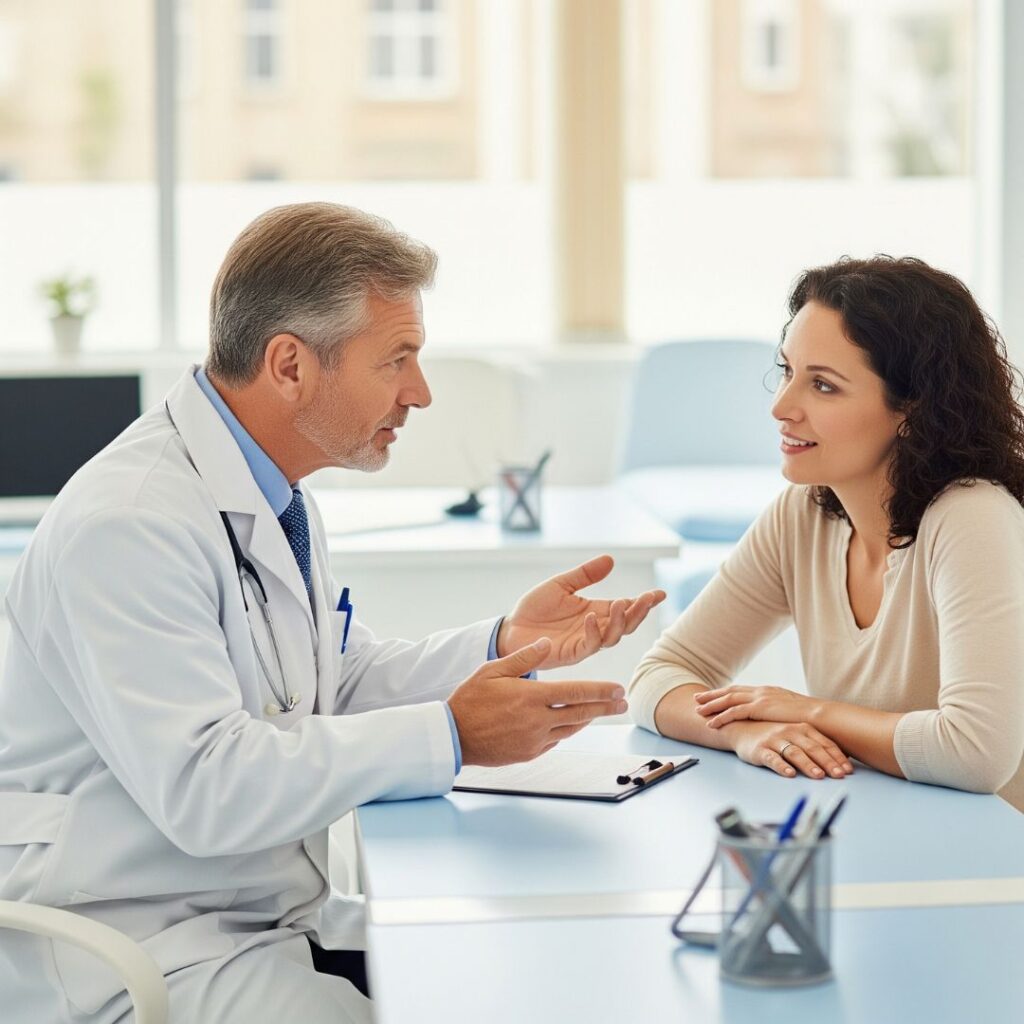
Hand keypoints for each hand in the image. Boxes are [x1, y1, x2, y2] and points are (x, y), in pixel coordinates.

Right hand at [447, 638, 627, 766]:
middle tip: (623, 703)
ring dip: (587, 719)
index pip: (576, 692)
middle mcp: (537, 720)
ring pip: (570, 728)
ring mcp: (534, 740)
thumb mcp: (493, 670)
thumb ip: (524, 657)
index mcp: (531, 696)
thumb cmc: (470, 699)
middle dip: (605, 707)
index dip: (601, 691)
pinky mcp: (529, 754)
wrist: (453, 736)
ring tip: (600, 711)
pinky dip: (567, 731)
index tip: (619, 688)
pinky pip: (555, 741)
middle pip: (581, 713)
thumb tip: (549, 643)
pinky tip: (572, 724)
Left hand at [498, 555, 665, 668]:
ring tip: (622, 604)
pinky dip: (595, 631)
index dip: (643, 602)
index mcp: (595, 611)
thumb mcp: (560, 585)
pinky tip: (592, 616)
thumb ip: (585, 575)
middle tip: (648, 599)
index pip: (625, 607)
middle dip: (639, 612)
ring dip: (621, 621)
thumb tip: (610, 559)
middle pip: (626, 624)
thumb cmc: (535, 609)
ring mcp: (585, 642)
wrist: (510, 629)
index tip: (660, 593)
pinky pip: (590, 645)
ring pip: (613, 636)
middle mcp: (595, 628)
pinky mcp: (572, 653)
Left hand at [695, 685, 821, 728]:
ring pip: (728, 700)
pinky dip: (721, 717)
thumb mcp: (791, 710)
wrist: (820, 716)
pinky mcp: (759, 708)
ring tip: (698, 710)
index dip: (725, 693)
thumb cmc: (810, 717)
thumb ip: (780, 711)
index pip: (741, 690)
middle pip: (730, 692)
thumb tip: (775, 716)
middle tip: (698, 699)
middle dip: (713, 695)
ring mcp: (759, 698)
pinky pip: (734, 712)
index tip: (713, 695)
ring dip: (712, 705)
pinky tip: (712, 723)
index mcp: (768, 691)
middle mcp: (761, 691)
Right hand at [729, 721, 853, 779]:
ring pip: (794, 752)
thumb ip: (815, 744)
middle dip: (828, 763)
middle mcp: (790, 731)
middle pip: (812, 748)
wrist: (741, 728)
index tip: (848, 771)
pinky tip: (789, 773)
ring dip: (808, 764)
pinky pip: (772, 758)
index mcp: (802, 728)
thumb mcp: (795, 734)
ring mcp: (774, 739)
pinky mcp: (760, 749)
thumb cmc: (774, 734)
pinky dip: (781, 766)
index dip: (837, 757)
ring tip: (818, 775)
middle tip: (839, 775)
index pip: (824, 743)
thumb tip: (840, 761)